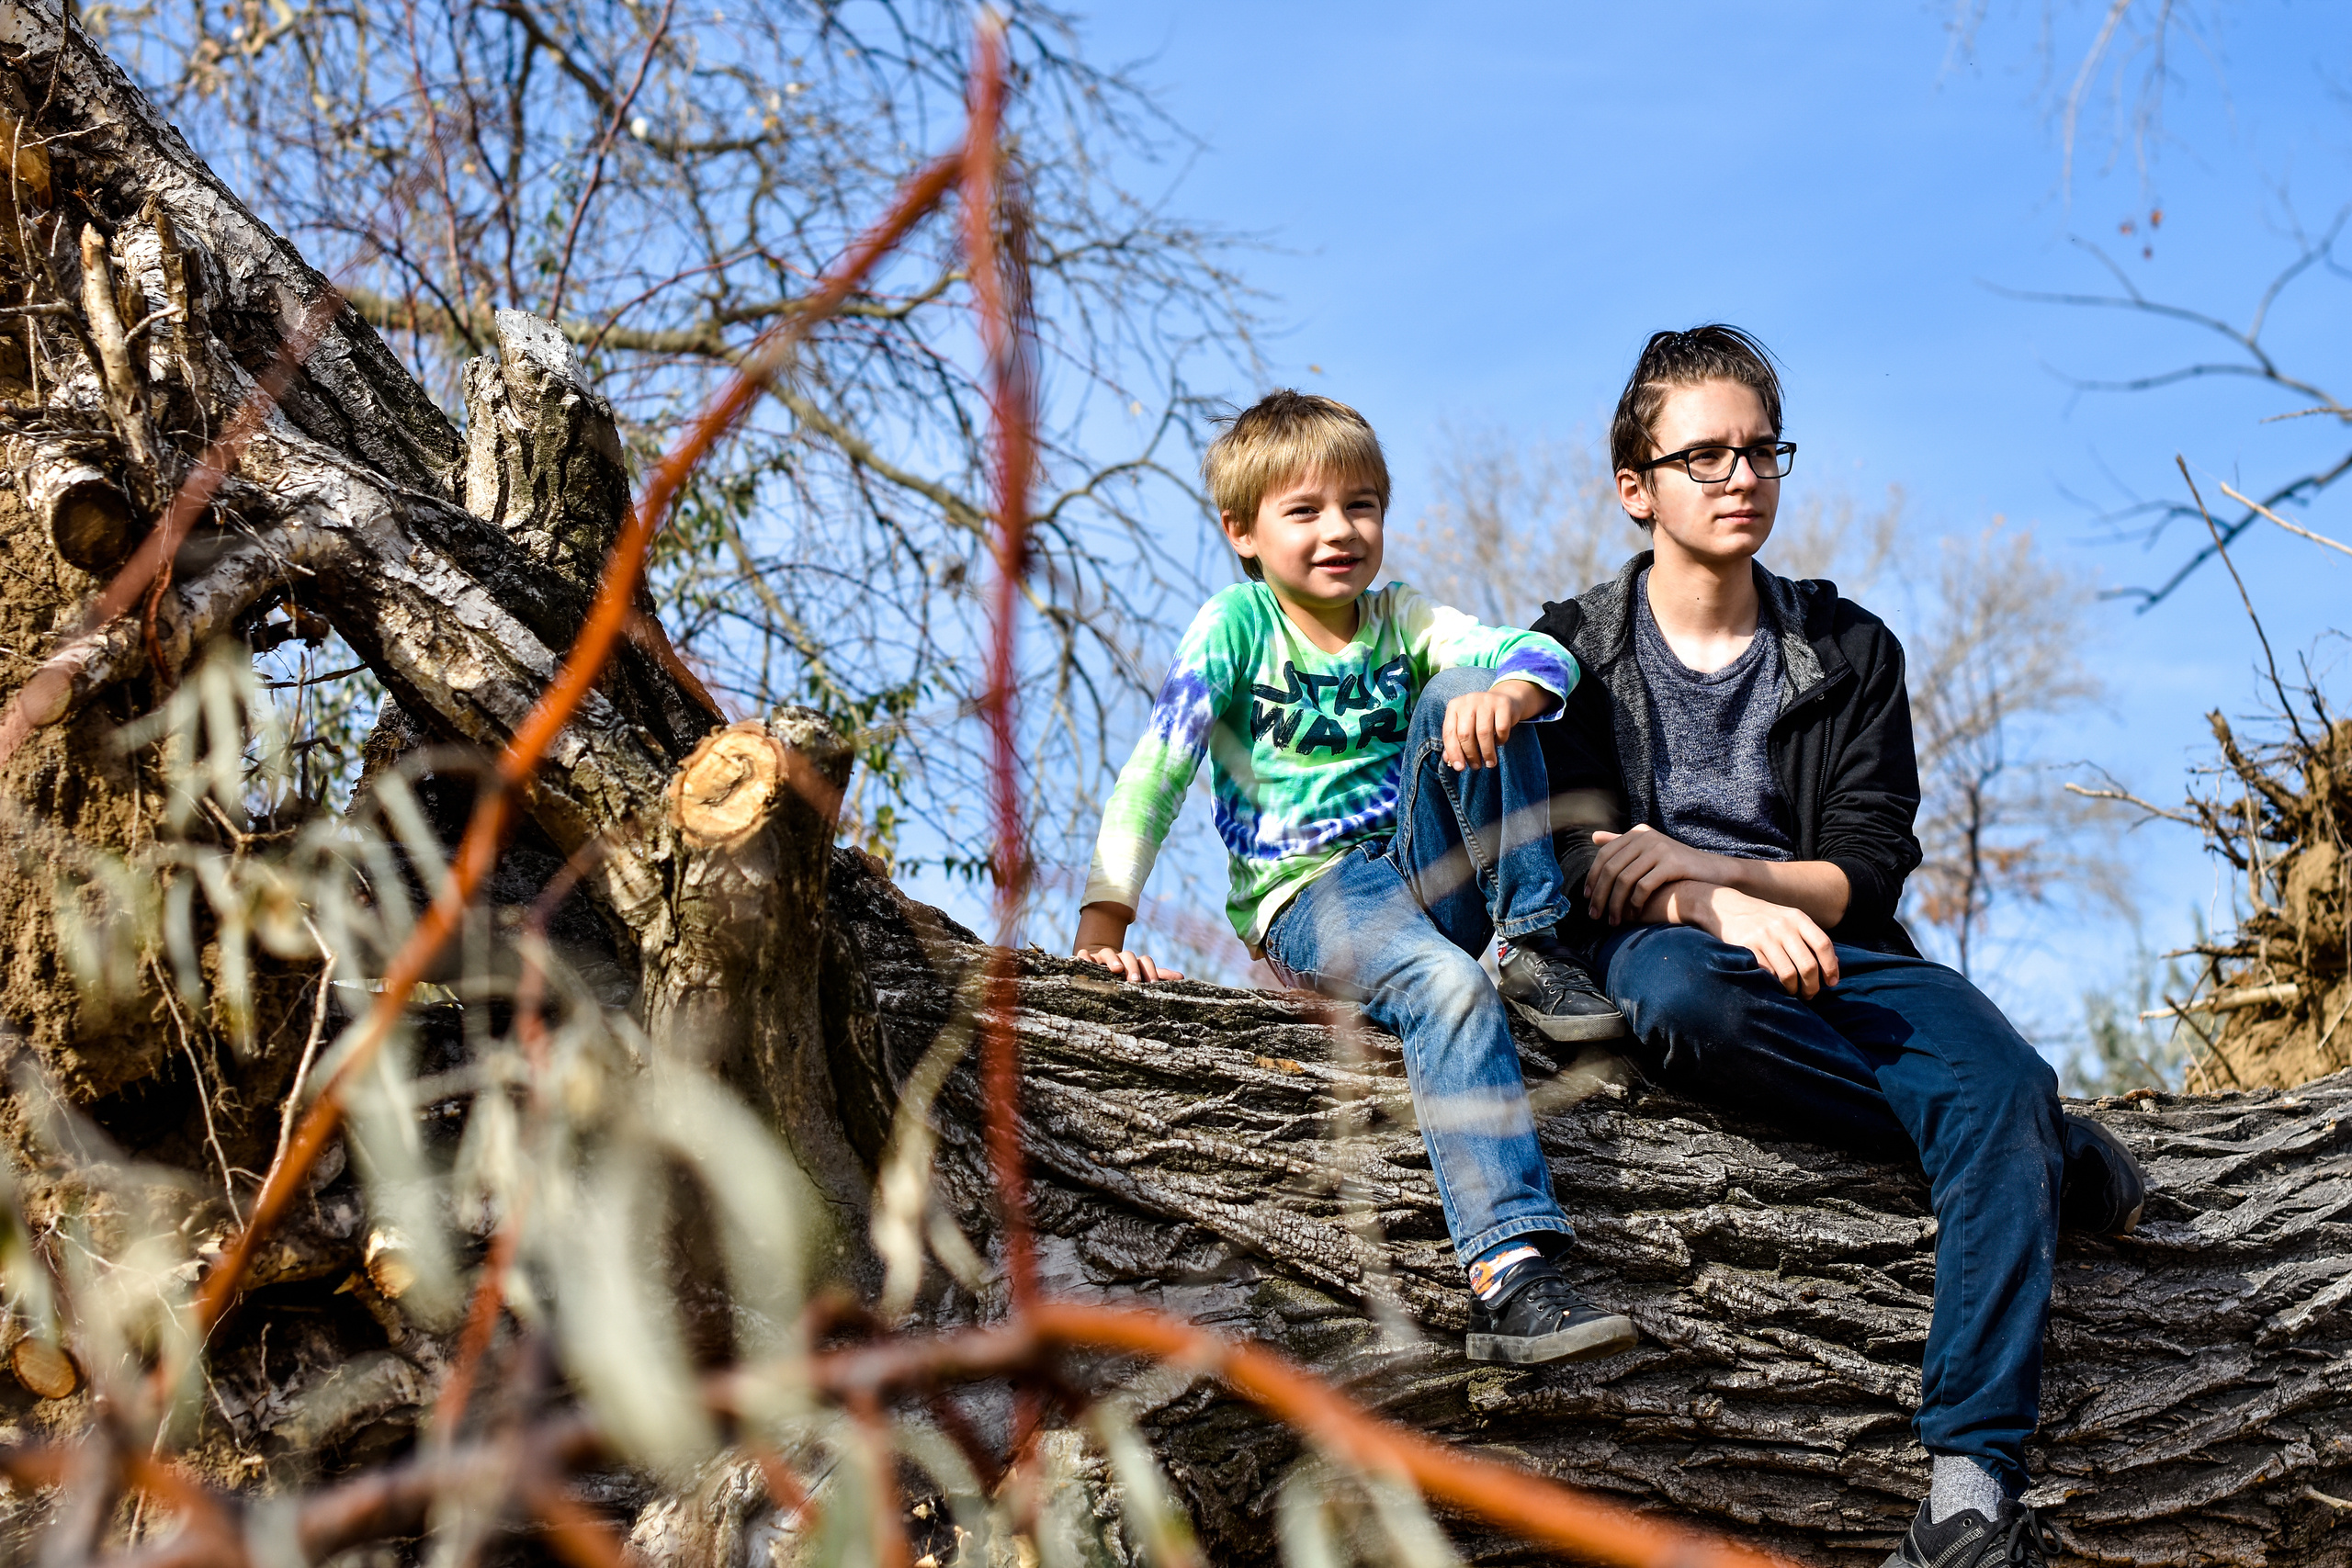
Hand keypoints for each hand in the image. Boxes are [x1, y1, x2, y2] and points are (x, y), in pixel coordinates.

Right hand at [1075, 945, 1184, 982]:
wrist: (1097, 968)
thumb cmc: (1122, 977)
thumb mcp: (1140, 977)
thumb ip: (1160, 977)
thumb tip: (1182, 977)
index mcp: (1133, 962)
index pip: (1144, 960)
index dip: (1150, 971)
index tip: (1152, 985)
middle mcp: (1119, 957)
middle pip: (1128, 955)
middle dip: (1132, 967)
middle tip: (1135, 981)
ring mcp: (1101, 957)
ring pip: (1107, 953)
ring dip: (1112, 960)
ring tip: (1116, 971)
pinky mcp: (1086, 959)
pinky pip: (1084, 954)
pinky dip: (1084, 957)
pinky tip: (1085, 963)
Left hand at [1442, 680, 1550, 769]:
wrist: (1505, 699)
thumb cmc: (1480, 718)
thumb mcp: (1466, 726)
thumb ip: (1456, 741)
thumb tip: (1449, 761)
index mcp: (1454, 706)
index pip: (1449, 732)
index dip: (1453, 752)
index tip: (1459, 768)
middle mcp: (1468, 701)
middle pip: (1465, 734)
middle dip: (1470, 754)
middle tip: (1476, 766)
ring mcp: (1486, 700)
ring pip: (1483, 732)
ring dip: (1486, 752)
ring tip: (1489, 763)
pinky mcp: (1503, 704)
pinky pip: (1501, 728)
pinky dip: (1500, 740)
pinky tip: (1499, 742)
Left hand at [1588, 824, 1724, 924]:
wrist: (1713, 872)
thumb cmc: (1677, 867)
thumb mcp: (1648, 851)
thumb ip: (1622, 844)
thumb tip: (1594, 837)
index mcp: (1637, 833)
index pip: (1604, 856)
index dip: (1593, 878)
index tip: (1587, 898)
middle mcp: (1646, 837)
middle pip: (1611, 869)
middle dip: (1600, 895)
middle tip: (1594, 915)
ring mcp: (1659, 848)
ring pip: (1624, 880)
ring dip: (1615, 904)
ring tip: (1612, 921)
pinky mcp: (1672, 863)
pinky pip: (1643, 887)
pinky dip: (1634, 904)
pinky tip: (1632, 916)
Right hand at [1690, 887, 1839, 997]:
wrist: (1726, 907)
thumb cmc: (1763, 919)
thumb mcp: (1789, 920)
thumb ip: (1810, 938)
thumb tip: (1833, 963)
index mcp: (1798, 918)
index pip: (1823, 945)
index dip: (1831, 967)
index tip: (1831, 982)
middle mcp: (1783, 926)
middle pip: (1808, 965)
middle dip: (1812, 986)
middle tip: (1810, 994)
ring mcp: (1764, 936)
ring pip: (1788, 974)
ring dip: (1794, 990)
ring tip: (1793, 993)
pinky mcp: (1747, 947)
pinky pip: (1768, 974)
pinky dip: (1774, 985)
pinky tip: (1775, 986)